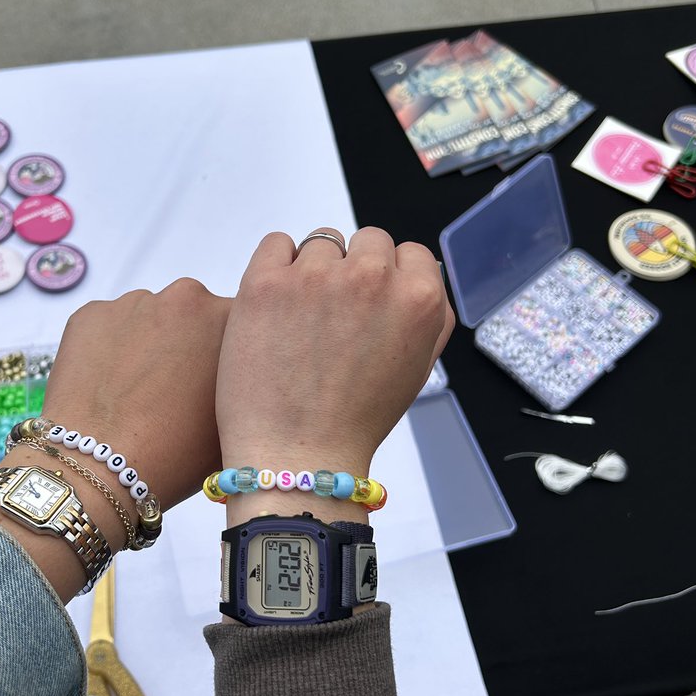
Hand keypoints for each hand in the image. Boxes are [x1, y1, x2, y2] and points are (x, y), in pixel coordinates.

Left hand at [0, 280, 229, 602]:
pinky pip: (108, 327)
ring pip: (148, 319)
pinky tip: (107, 387)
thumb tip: (238, 380)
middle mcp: (183, 296)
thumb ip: (244, 384)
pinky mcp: (90, 314)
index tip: (213, 378)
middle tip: (175, 388)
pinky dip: (109, 349)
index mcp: (228, 317)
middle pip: (192, 314)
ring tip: (136, 392)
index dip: (225, 352)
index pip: (237, 322)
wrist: (99, 468)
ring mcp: (132, 301)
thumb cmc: (178, 454)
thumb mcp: (238, 421)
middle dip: (187, 342)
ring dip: (147, 345)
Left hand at [216, 226, 452, 485]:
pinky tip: (275, 301)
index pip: (412, 254)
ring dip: (314, 269)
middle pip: (368, 241)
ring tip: (300, 317)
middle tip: (333, 314)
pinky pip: (276, 243)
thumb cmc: (356, 421)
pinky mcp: (266, 281)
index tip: (370, 304)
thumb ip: (429, 316)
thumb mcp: (417, 370)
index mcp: (418, 300)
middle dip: (354, 270)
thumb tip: (419, 275)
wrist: (296, 455)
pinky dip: (276, 264)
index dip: (390, 277)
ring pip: (321, 243)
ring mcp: (317, 276)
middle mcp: (372, 278)